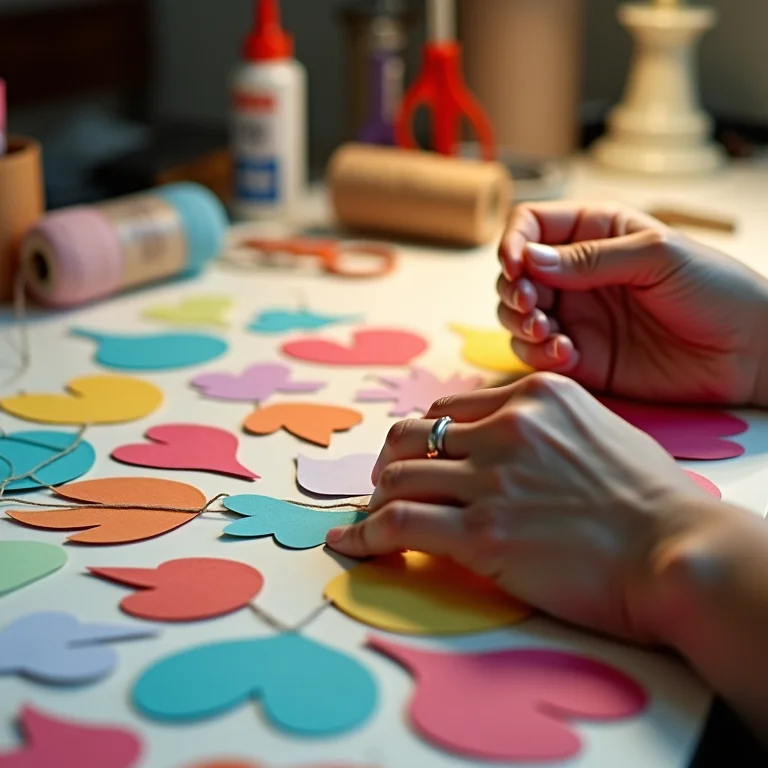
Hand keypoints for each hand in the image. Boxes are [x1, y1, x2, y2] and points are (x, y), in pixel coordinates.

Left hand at [325, 374, 732, 643]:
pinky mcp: (482, 533)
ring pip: (397, 477)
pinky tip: (349, 545)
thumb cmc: (649, 499)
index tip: (415, 461)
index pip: (448, 408)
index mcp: (533, 396)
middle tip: (386, 488)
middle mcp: (506, 427)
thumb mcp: (596, 429)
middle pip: (412, 435)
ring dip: (377, 500)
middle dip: (390, 463)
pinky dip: (364, 534)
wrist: (677, 551)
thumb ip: (542, 426)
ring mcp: (492, 478)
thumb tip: (499, 441)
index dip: (424, 438)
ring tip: (373, 520)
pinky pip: (397, 524)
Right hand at [496, 201, 767, 405]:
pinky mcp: (581, 358)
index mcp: (595, 233)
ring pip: (517, 316)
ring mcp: (577, 317)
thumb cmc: (717, 290)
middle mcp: (578, 274)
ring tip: (546, 332)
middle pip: (515, 274)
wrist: (749, 353)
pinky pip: (537, 354)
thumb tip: (528, 259)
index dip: (513, 242)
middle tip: (532, 305)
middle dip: (512, 290)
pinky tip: (565, 354)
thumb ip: (590, 258)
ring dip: (519, 324)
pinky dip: (538, 354)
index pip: (532, 226)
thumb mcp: (658, 255)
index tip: (515, 265)